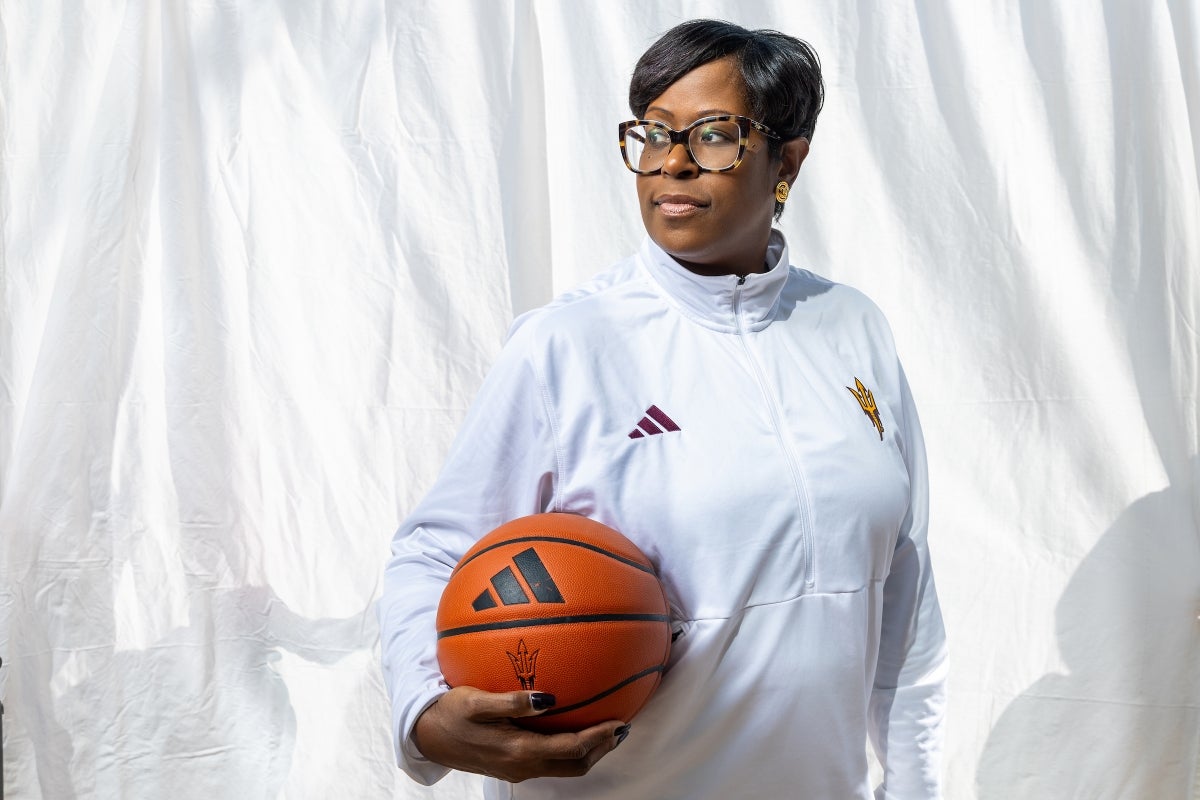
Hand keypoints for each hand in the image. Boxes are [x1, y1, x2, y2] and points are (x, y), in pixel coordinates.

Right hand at [412, 686, 628, 782]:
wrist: (426, 737)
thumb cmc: (449, 713)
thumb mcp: (476, 702)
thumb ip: (512, 702)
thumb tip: (547, 698)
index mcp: (519, 751)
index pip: (571, 749)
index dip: (599, 738)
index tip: (619, 722)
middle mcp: (523, 766)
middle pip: (576, 765)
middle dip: (602, 748)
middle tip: (621, 728)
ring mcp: (518, 769)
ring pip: (565, 767)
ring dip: (589, 751)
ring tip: (605, 731)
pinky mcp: (513, 766)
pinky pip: (551, 761)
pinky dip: (570, 749)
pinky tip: (571, 728)